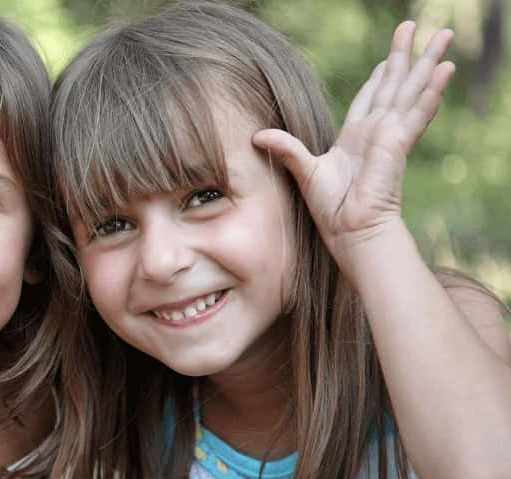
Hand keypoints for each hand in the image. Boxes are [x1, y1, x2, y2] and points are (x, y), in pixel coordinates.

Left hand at [252, 22, 454, 261]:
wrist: (351, 232)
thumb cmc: (331, 210)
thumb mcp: (303, 170)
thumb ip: (286, 148)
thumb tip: (257, 136)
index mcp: (356, 137)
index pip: (371, 97)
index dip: (379, 75)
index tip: (388, 57)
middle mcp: (377, 132)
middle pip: (394, 84)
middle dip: (406, 55)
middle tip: (416, 26)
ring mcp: (391, 136)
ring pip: (411, 89)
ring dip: (426, 61)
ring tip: (442, 35)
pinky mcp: (398, 144)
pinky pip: (418, 111)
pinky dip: (432, 90)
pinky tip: (445, 68)